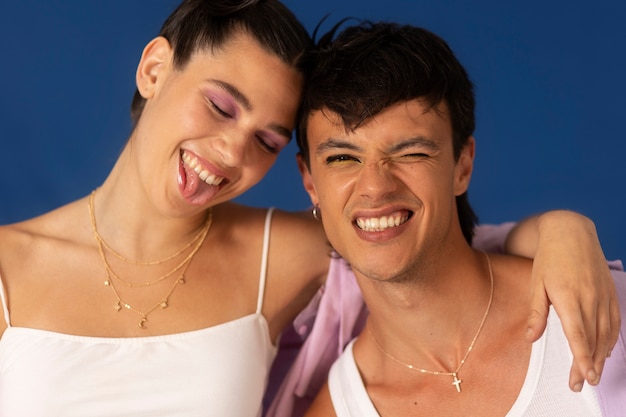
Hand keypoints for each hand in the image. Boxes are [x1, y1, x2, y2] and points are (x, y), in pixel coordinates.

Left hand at [512, 211, 619, 391]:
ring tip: (591, 373)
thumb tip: (530, 338)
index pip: (578, 335)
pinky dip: (611, 339)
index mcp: (569, 297)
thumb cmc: (549, 259)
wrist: (571, 232)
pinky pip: (614, 322)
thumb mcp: (536, 284)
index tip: (582, 377)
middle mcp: (590, 299)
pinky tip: (604, 351)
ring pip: (606, 334)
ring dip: (601, 356)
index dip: (581, 359)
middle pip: (593, 340)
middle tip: (581, 384)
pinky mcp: (610, 293)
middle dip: (588, 365)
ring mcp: (603, 296)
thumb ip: (536, 313)